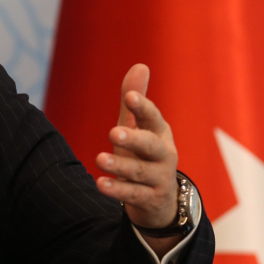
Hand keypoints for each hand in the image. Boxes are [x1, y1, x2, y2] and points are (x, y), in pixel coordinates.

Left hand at [95, 64, 178, 236]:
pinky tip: (99, 183)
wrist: (159, 199)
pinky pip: (134, 194)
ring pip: (140, 171)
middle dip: (133, 138)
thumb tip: (140, 65)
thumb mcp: (137, 126)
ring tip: (99, 158)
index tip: (129, 96)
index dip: (142, 107)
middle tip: (112, 131)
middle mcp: (163, 154)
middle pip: (150, 146)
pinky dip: (117, 189)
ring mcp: (159, 178)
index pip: (153, 117)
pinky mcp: (151, 199)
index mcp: (159, 132)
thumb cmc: (143, 153)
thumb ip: (135, 100)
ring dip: (119, 165)